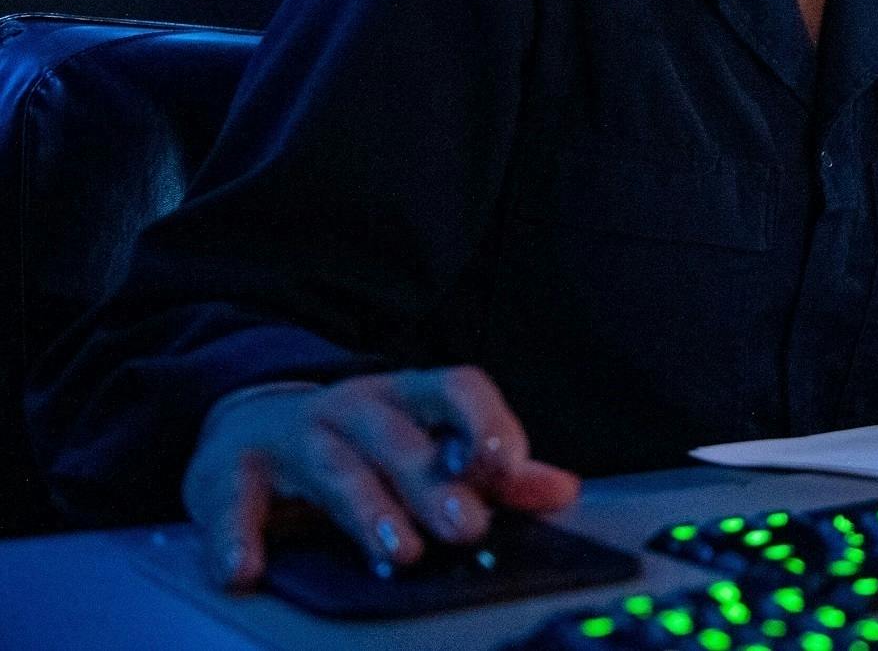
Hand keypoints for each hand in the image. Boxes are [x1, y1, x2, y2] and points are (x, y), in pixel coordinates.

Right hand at [185, 367, 578, 590]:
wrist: (249, 422)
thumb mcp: (424, 443)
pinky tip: (246, 570)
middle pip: (399, 438)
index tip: (508, 465)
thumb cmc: (359, 444)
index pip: (457, 388)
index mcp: (409, 397)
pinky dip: (237, 537)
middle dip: (434, 484)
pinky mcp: (233, 472)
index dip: (485, 421)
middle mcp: (354, 408)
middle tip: (466, 528)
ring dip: (369, 511)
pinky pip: (236, 503)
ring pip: (336, 469)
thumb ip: (490, 471)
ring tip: (399, 553)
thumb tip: (563, 491)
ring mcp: (294, 436)